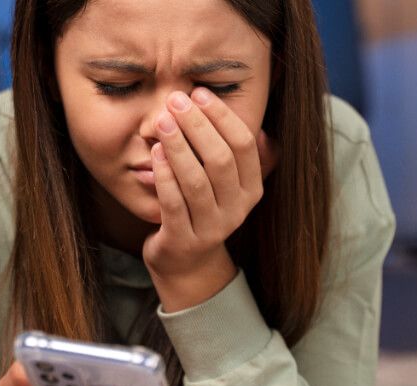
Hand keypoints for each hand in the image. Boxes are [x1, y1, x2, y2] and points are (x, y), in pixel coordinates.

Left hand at [143, 87, 277, 312]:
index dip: (223, 116)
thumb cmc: (202, 210)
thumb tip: (262, 130)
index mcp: (251, 190)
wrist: (186, 262)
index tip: (200, 93)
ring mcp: (211, 228)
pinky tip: (154, 152)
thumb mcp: (228, 186)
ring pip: (196, 181)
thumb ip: (241, 159)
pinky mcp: (183, 241)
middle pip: (220, 160)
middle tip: (175, 100)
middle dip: (197, 126)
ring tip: (162, 121)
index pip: (244, 146)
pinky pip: (173, 203)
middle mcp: (236, 210)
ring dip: (179, 147)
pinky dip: (164, 175)